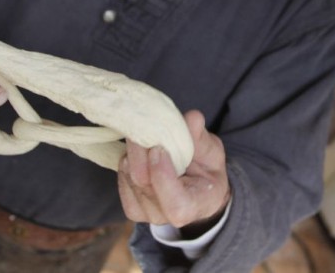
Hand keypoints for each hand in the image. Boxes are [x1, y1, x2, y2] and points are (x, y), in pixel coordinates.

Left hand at [118, 110, 230, 233]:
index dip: (163, 176)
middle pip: (143, 185)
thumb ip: (201, 137)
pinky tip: (138, 151)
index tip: (159, 148)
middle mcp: (167, 216)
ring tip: (144, 136)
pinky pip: (122, 179)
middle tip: (144, 127)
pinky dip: (127, 160)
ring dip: (133, 153)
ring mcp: (146, 214)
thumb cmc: (207, 169)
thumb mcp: (212, 151)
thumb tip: (192, 118)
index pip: (175, 204)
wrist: (197, 188)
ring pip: (130, 178)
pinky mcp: (132, 206)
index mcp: (194, 206)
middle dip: (141, 153)